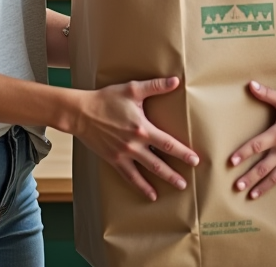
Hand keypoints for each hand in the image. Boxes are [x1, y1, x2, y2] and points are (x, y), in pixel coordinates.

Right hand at [74, 76, 199, 200]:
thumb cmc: (106, 99)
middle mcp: (134, 144)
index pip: (167, 143)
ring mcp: (124, 154)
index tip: (194, 160)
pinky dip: (141, 186)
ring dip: (163, 180)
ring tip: (177, 187)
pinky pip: (130, 176)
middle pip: (159, 162)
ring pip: (147, 171)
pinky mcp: (114, 160)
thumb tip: (176, 80)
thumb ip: (155, 86)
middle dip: (174, 173)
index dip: (182, 152)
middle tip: (187, 182)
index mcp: (142, 128)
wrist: (80, 113)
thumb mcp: (132, 89)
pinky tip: (151, 195)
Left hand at [228, 81, 275, 198]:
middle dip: (248, 175)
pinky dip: (266, 187)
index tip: (231, 160)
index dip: (244, 153)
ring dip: (255, 184)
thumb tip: (251, 84)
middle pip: (261, 165)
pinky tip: (256, 195)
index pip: (257, 145)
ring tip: (242, 192)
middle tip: (235, 184)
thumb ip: (268, 94)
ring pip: (268, 175)